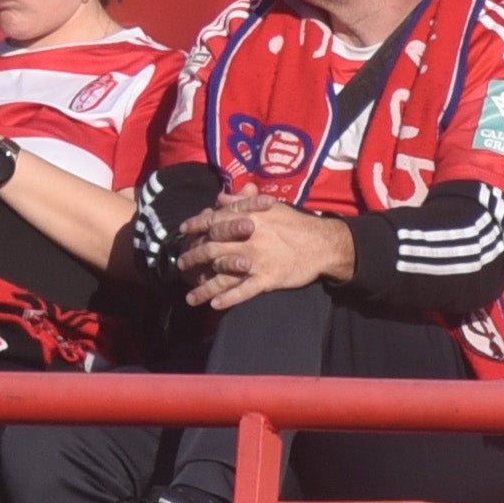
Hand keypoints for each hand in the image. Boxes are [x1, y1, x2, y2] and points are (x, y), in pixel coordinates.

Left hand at [173, 195, 356, 311]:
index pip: (211, 222)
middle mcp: (245, 240)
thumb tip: (219, 197)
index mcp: (244, 219)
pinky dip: (228, 299)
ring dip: (204, 288)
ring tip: (190, 297)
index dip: (195, 226)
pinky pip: (242, 292)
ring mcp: (255, 261)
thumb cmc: (295, 222)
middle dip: (193, 258)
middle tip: (181, 265)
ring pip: (222, 277)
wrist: (322, 243)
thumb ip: (241, 202)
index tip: (182, 231)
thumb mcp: (268, 206)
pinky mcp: (267, 279)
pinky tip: (214, 305)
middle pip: (210, 250)